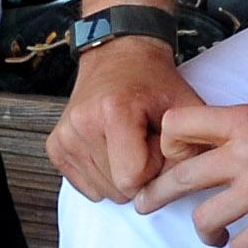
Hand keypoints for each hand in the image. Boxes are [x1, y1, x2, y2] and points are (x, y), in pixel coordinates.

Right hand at [49, 34, 189, 201]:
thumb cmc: (155, 82)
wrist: (119, 56)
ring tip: (127, 143)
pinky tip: (110, 148)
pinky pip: (85, 186)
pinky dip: (103, 175)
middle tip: (143, 142)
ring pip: (101, 191)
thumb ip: (191, 146)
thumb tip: (181, 185)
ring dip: (121, 175)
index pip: (132, 179)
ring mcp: (65, 135)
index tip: (157, 143)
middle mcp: (82, 124)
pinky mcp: (55, 146)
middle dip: (138, 175)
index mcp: (114, 112)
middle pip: (117, 189)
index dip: (154, 169)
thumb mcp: (184, 106)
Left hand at [132, 100, 247, 247]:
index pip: (177, 125)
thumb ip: (245, 129)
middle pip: (178, 177)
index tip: (175, 159)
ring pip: (204, 219)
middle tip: (144, 206)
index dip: (168, 145)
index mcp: (245, 119)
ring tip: (215, 235)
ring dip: (205, 232)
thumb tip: (214, 147)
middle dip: (154, 196)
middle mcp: (247, 152)